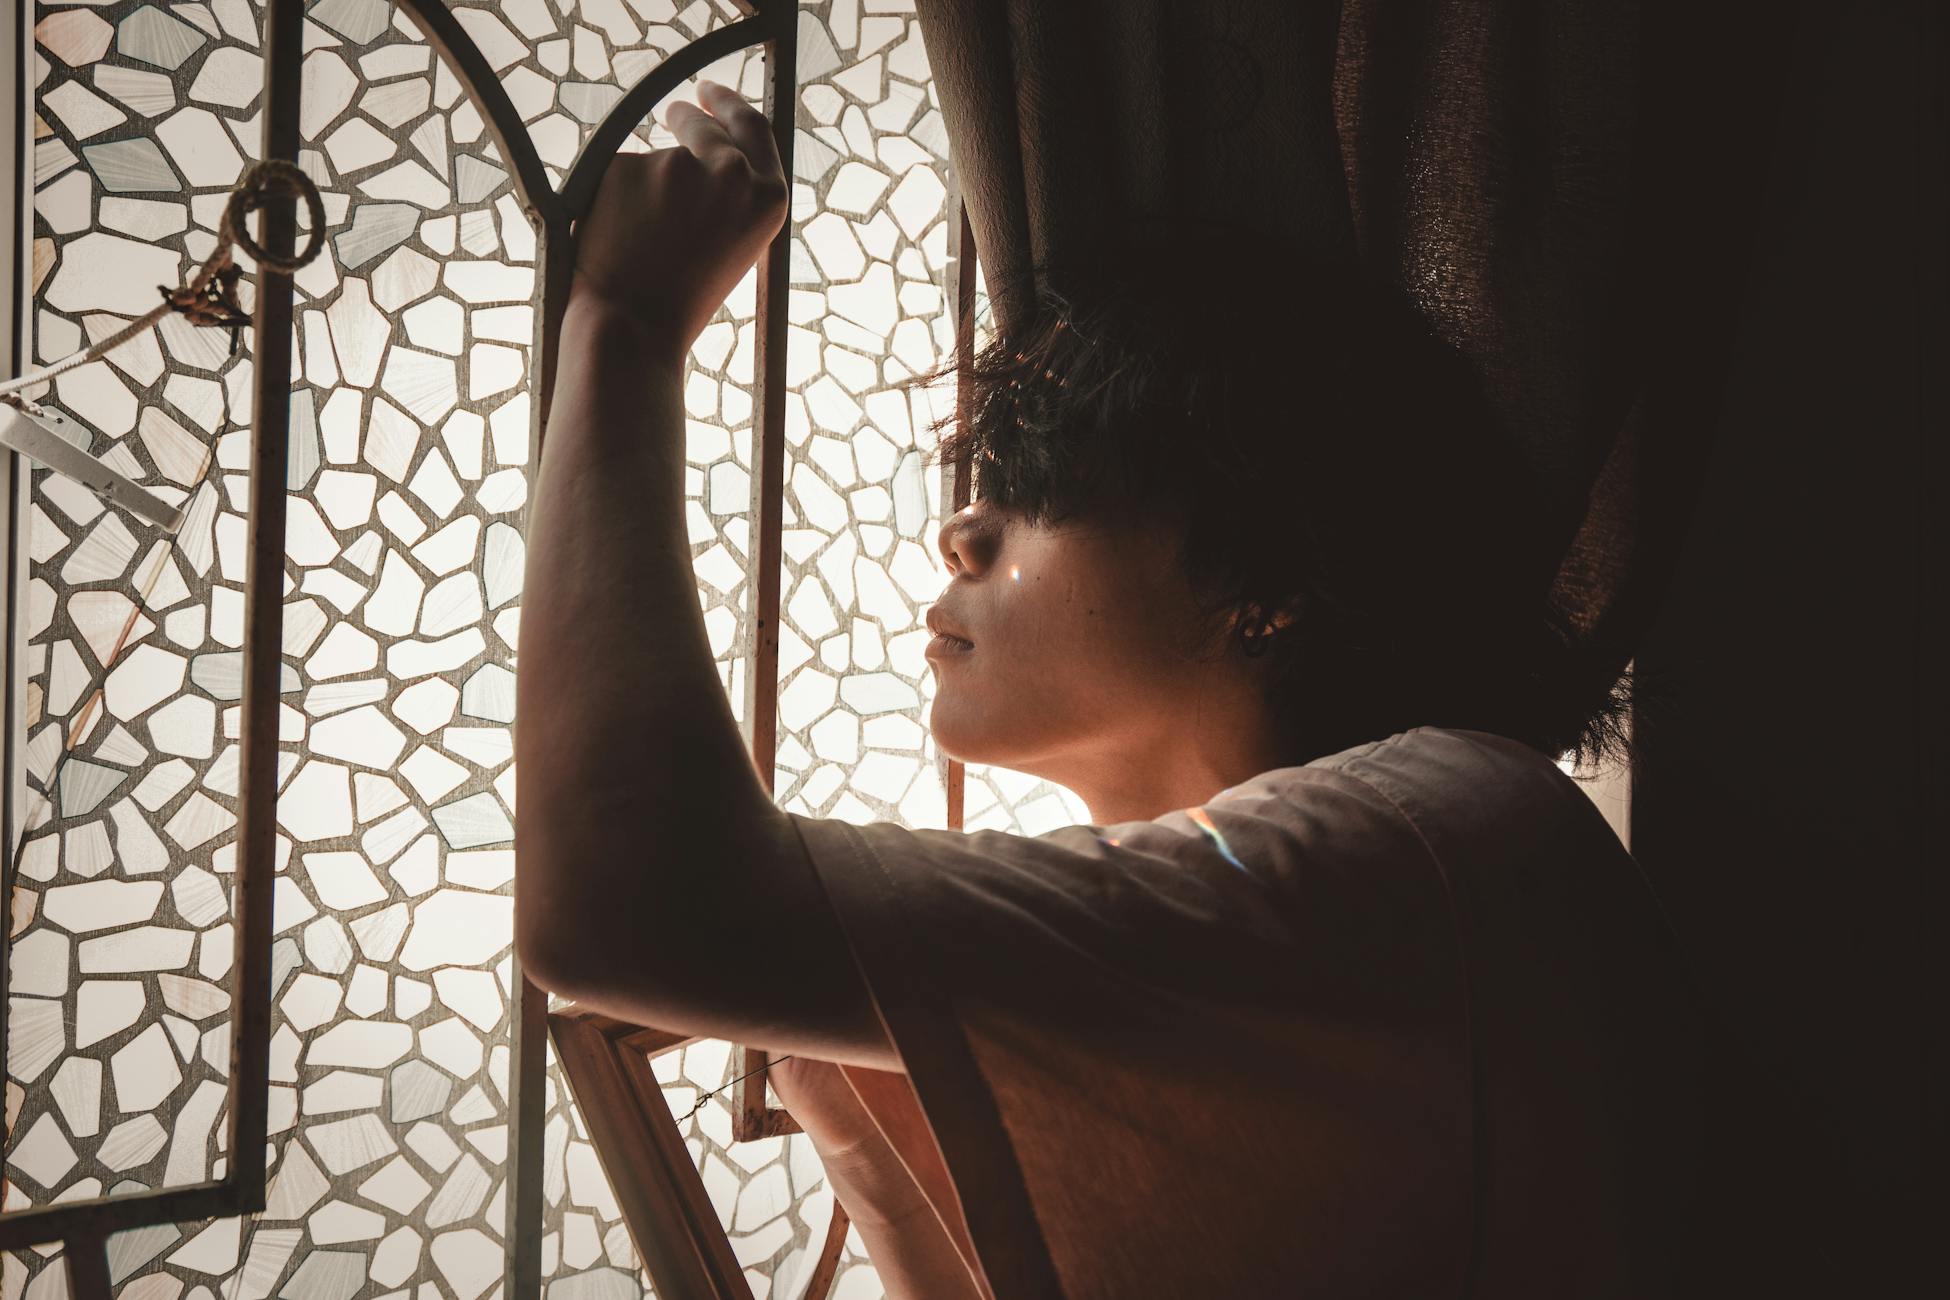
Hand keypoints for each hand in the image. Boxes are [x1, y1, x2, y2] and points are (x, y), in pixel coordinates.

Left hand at [568, 79, 788, 355]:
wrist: (632, 329)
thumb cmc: (681, 302)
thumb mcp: (732, 245)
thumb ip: (729, 197)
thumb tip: (704, 153)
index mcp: (768, 199)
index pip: (753, 128)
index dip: (731, 106)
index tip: (711, 94)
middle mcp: (732, 174)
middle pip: (704, 126)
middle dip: (687, 116)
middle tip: (674, 114)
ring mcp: (677, 165)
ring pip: (655, 161)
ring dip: (643, 186)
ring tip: (637, 244)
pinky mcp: (628, 166)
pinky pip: (616, 172)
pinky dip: (611, 198)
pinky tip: (612, 239)